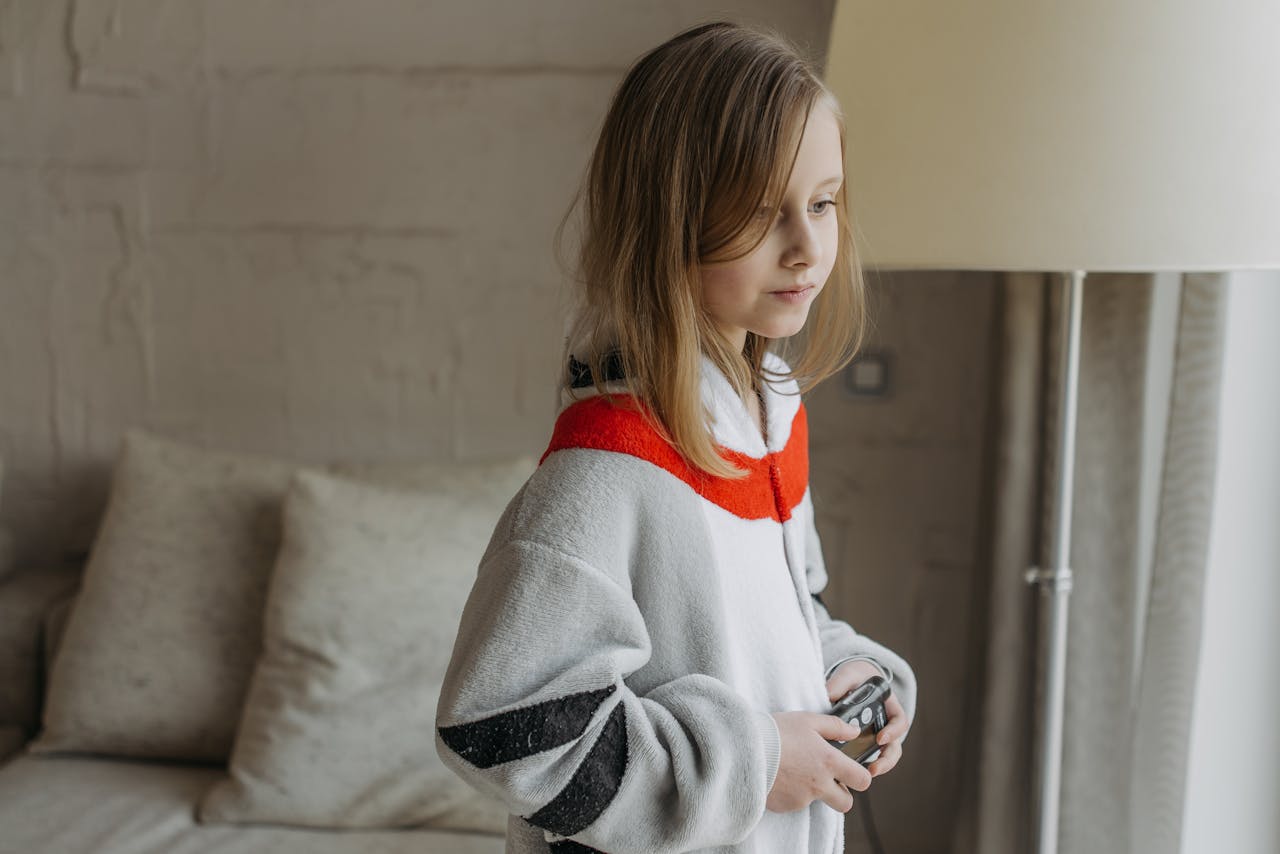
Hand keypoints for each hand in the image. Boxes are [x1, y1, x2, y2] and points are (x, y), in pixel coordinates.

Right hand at [766, 711, 870, 813]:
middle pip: (845, 803)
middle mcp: (819, 784)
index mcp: (829, 762)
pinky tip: (780, 775)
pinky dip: (791, 792)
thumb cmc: (776, 732)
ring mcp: (802, 799)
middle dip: (841, 793)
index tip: (851, 770)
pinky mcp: (785, 806)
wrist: (744, 750)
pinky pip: (795, 803)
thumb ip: (835, 726)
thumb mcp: (807, 720)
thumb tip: (854, 732)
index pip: (862, 780)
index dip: (861, 776)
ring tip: (793, 769)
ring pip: (817, 801)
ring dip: (812, 790)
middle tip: (827, 778)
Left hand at [825, 659, 908, 778]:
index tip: (880, 739)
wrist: (852, 682)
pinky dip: (862, 765)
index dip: (893, 732)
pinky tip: (849, 771)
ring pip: (884, 756)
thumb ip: (841, 683)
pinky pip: (867, 757)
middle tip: (873, 769)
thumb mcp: (849, 674)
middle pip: (894, 747)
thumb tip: (828, 695)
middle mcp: (886, 725)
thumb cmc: (855, 678)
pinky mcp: (864, 744)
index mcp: (889, 707)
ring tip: (865, 775)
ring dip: (878, 767)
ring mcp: (877, 736)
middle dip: (886, 760)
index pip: (899, 722)